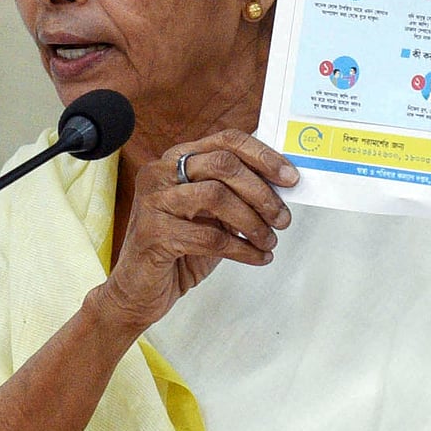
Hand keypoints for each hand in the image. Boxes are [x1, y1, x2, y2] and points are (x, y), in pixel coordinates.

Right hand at [98, 130, 298, 334]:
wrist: (140, 290)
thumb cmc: (181, 247)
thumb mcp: (214, 213)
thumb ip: (239, 193)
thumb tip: (283, 184)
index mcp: (179, 157)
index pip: (227, 140)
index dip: (263, 156)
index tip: (290, 177)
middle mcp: (162, 172)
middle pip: (224, 164)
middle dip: (262, 192)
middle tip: (282, 217)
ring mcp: (153, 200)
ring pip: (217, 196)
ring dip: (253, 222)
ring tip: (269, 241)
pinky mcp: (152, 233)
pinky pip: (209, 237)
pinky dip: (242, 249)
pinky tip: (257, 257)